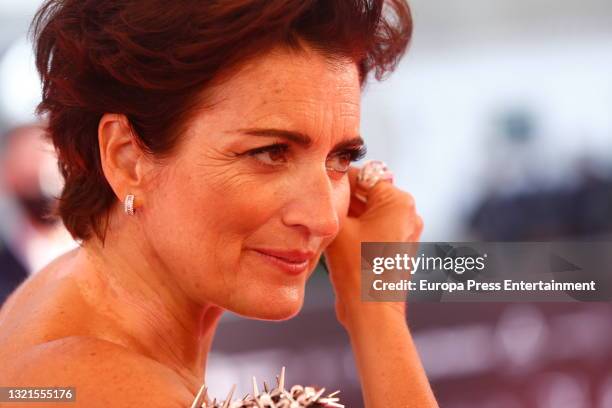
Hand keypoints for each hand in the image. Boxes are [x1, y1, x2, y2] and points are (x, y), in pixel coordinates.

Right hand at [324, 165, 422, 328]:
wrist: (372, 311)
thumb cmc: (357, 268)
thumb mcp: (338, 225)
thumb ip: (334, 202)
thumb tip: (325, 189)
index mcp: (399, 201)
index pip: (364, 175)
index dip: (339, 179)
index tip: (319, 185)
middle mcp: (408, 213)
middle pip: (368, 194)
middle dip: (345, 199)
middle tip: (320, 206)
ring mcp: (405, 232)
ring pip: (370, 212)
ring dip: (350, 215)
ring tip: (327, 224)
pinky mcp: (398, 248)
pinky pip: (375, 229)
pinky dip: (358, 230)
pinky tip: (338, 238)